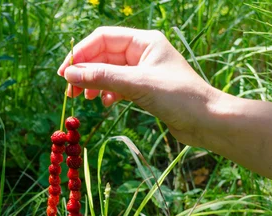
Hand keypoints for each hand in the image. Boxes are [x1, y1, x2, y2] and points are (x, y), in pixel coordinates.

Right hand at [58, 26, 218, 145]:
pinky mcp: (145, 89)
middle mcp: (143, 52)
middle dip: (85, 72)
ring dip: (94, 84)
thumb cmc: (178, 97)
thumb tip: (70, 75)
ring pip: (109, 72)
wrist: (207, 121)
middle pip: (103, 56)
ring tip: (85, 100)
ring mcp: (144, 71)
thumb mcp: (136, 84)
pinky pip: (118, 86)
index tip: (65, 73)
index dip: (81, 53)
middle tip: (70, 92)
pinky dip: (108, 93)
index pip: (103, 38)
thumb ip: (102, 77)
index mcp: (144, 41)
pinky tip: (105, 104)